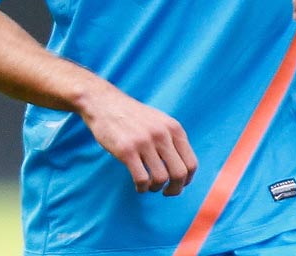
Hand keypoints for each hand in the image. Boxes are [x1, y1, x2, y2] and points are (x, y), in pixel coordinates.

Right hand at [79, 86, 197, 195]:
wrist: (104, 103)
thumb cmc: (132, 116)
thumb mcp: (159, 121)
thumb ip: (172, 139)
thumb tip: (183, 169)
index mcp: (174, 128)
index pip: (191, 163)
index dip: (187, 180)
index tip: (179, 185)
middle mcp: (162, 134)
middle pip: (180, 174)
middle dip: (175, 189)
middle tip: (167, 192)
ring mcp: (144, 142)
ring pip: (161, 179)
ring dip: (156, 188)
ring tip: (149, 186)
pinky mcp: (127, 150)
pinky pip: (142, 179)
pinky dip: (142, 188)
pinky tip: (138, 185)